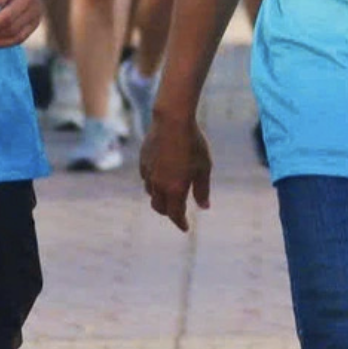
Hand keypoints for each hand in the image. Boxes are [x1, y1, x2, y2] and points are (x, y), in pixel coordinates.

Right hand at [140, 110, 213, 229]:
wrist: (172, 121)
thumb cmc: (193, 144)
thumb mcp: (204, 168)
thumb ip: (202, 190)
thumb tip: (204, 207)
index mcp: (175, 189)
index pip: (175, 214)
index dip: (181, 223)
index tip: (186, 228)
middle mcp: (158, 185)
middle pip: (159, 208)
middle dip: (169, 213)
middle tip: (178, 213)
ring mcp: (148, 173)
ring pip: (151, 193)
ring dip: (160, 198)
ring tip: (169, 195)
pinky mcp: (143, 161)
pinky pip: (146, 179)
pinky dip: (153, 183)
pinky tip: (161, 176)